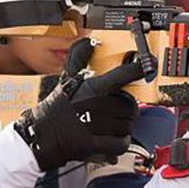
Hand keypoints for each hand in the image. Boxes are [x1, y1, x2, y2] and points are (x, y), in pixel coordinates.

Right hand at [15, 39, 141, 170]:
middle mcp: (97, 105)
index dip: (139, 67)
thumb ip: (78, 59)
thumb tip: (86, 42)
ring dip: (124, 126)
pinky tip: (113, 138)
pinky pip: (121, 143)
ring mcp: (96, 126)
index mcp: (93, 87)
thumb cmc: (55, 108)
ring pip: (128, 125)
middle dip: (127, 108)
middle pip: (131, 105)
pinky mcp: (94, 145)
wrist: (39, 135)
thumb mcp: (66, 79)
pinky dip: (121, 142)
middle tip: (118, 108)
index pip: (124, 74)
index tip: (149, 64)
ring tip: (112, 123)